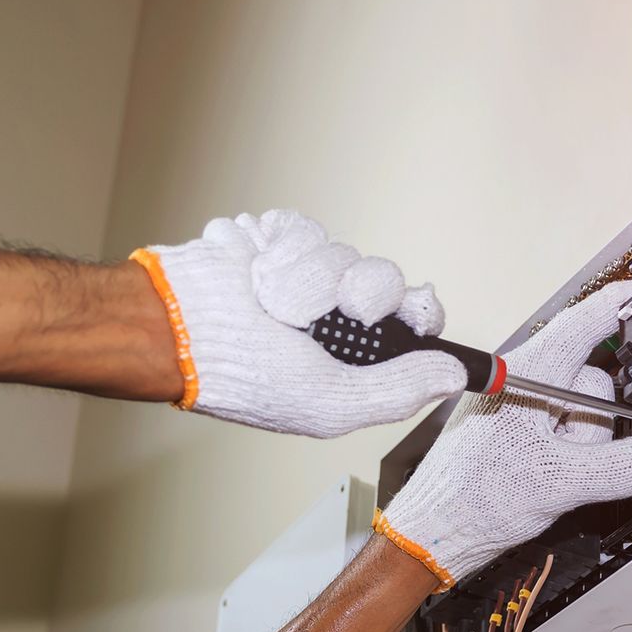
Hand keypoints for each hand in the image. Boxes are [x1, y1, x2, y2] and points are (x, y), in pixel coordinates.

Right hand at [131, 210, 466, 436]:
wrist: (180, 325)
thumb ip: (397, 389)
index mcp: (352, 359)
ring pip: (343, 253)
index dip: (419, 312)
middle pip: (385, 281)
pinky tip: (256, 275)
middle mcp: (333, 318)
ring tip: (273, 305)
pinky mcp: (276, 241)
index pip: (413, 323)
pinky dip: (279, 252)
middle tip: (323, 315)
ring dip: (307, 281)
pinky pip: (303, 229)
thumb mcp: (332, 402)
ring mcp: (304, 276)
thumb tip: (452, 376)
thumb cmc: (244, 375)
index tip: (412, 312)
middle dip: (357, 295)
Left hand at [375, 280, 631, 589]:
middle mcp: (524, 378)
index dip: (624, 303)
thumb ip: (623, 466)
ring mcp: (521, 402)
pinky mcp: (519, 425)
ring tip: (550, 470)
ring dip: (582, 441)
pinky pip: (564, 427)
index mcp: (529, 372)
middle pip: (594, 378)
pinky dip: (569, 450)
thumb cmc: (475, 497)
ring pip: (583, 409)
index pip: (586, 321)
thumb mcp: (562, 482)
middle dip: (596, 420)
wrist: (439, 530)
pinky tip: (545, 472)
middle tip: (573, 457)